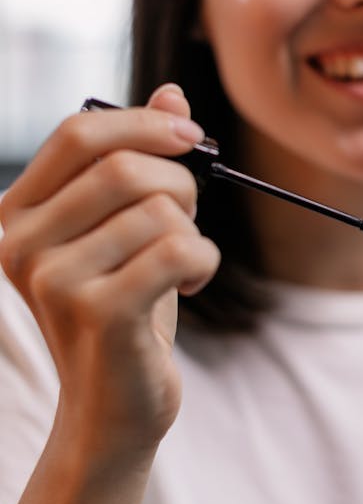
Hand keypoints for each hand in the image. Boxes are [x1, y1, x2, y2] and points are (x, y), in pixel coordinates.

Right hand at [0, 85, 220, 466]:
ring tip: (181, 267)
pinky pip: (178, 250)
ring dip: (193, 233)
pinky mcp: (97, 313)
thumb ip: (139, 161)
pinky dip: (204, 261)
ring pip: (159, 210)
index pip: (78, 134)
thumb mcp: (126, 230)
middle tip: (188, 219)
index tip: (191, 136)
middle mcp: (22, 245)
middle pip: (125, 168)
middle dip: (180, 185)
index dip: (141, 123)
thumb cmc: (123, 310)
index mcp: (18, 215)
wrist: (112, 409)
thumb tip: (171, 94)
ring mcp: (54, 280)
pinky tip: (191, 284)